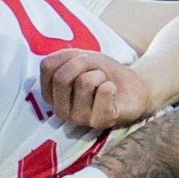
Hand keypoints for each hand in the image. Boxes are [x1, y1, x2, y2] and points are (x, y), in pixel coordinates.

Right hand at [40, 49, 155, 131]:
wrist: (131, 86)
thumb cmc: (102, 72)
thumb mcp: (79, 57)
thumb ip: (62, 58)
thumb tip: (52, 64)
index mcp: (51, 94)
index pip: (47, 66)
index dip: (68, 56)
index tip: (80, 61)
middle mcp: (61, 110)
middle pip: (61, 77)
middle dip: (83, 63)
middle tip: (94, 71)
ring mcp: (80, 119)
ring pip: (84, 83)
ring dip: (99, 75)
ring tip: (103, 83)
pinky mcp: (101, 121)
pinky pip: (103, 92)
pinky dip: (111, 85)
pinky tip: (112, 92)